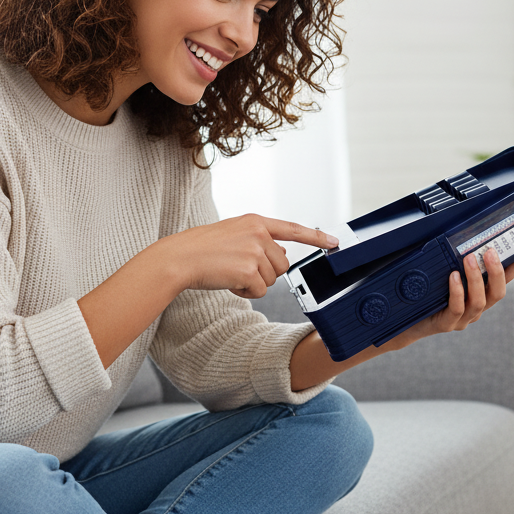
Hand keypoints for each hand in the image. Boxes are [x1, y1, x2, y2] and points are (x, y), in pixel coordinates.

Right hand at [158, 214, 338, 297]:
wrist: (179, 258)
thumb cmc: (202, 249)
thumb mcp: (234, 235)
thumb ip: (259, 241)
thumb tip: (282, 255)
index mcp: (256, 221)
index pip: (293, 229)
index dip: (316, 237)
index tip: (335, 242)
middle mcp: (259, 233)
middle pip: (282, 265)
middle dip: (264, 273)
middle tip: (237, 267)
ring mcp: (255, 251)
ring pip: (272, 280)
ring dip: (253, 283)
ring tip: (229, 272)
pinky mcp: (249, 270)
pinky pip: (260, 291)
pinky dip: (245, 292)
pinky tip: (228, 281)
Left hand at [377, 246, 513, 352]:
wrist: (407, 322)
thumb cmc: (428, 295)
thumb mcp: (445, 275)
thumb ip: (458, 260)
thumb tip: (463, 233)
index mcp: (481, 295)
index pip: (507, 279)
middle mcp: (476, 308)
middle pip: (498, 292)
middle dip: (497, 271)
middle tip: (491, 251)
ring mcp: (463, 318)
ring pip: (479, 300)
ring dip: (476, 277)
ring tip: (468, 258)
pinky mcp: (447, 324)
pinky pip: (457, 308)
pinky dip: (457, 292)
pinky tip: (453, 277)